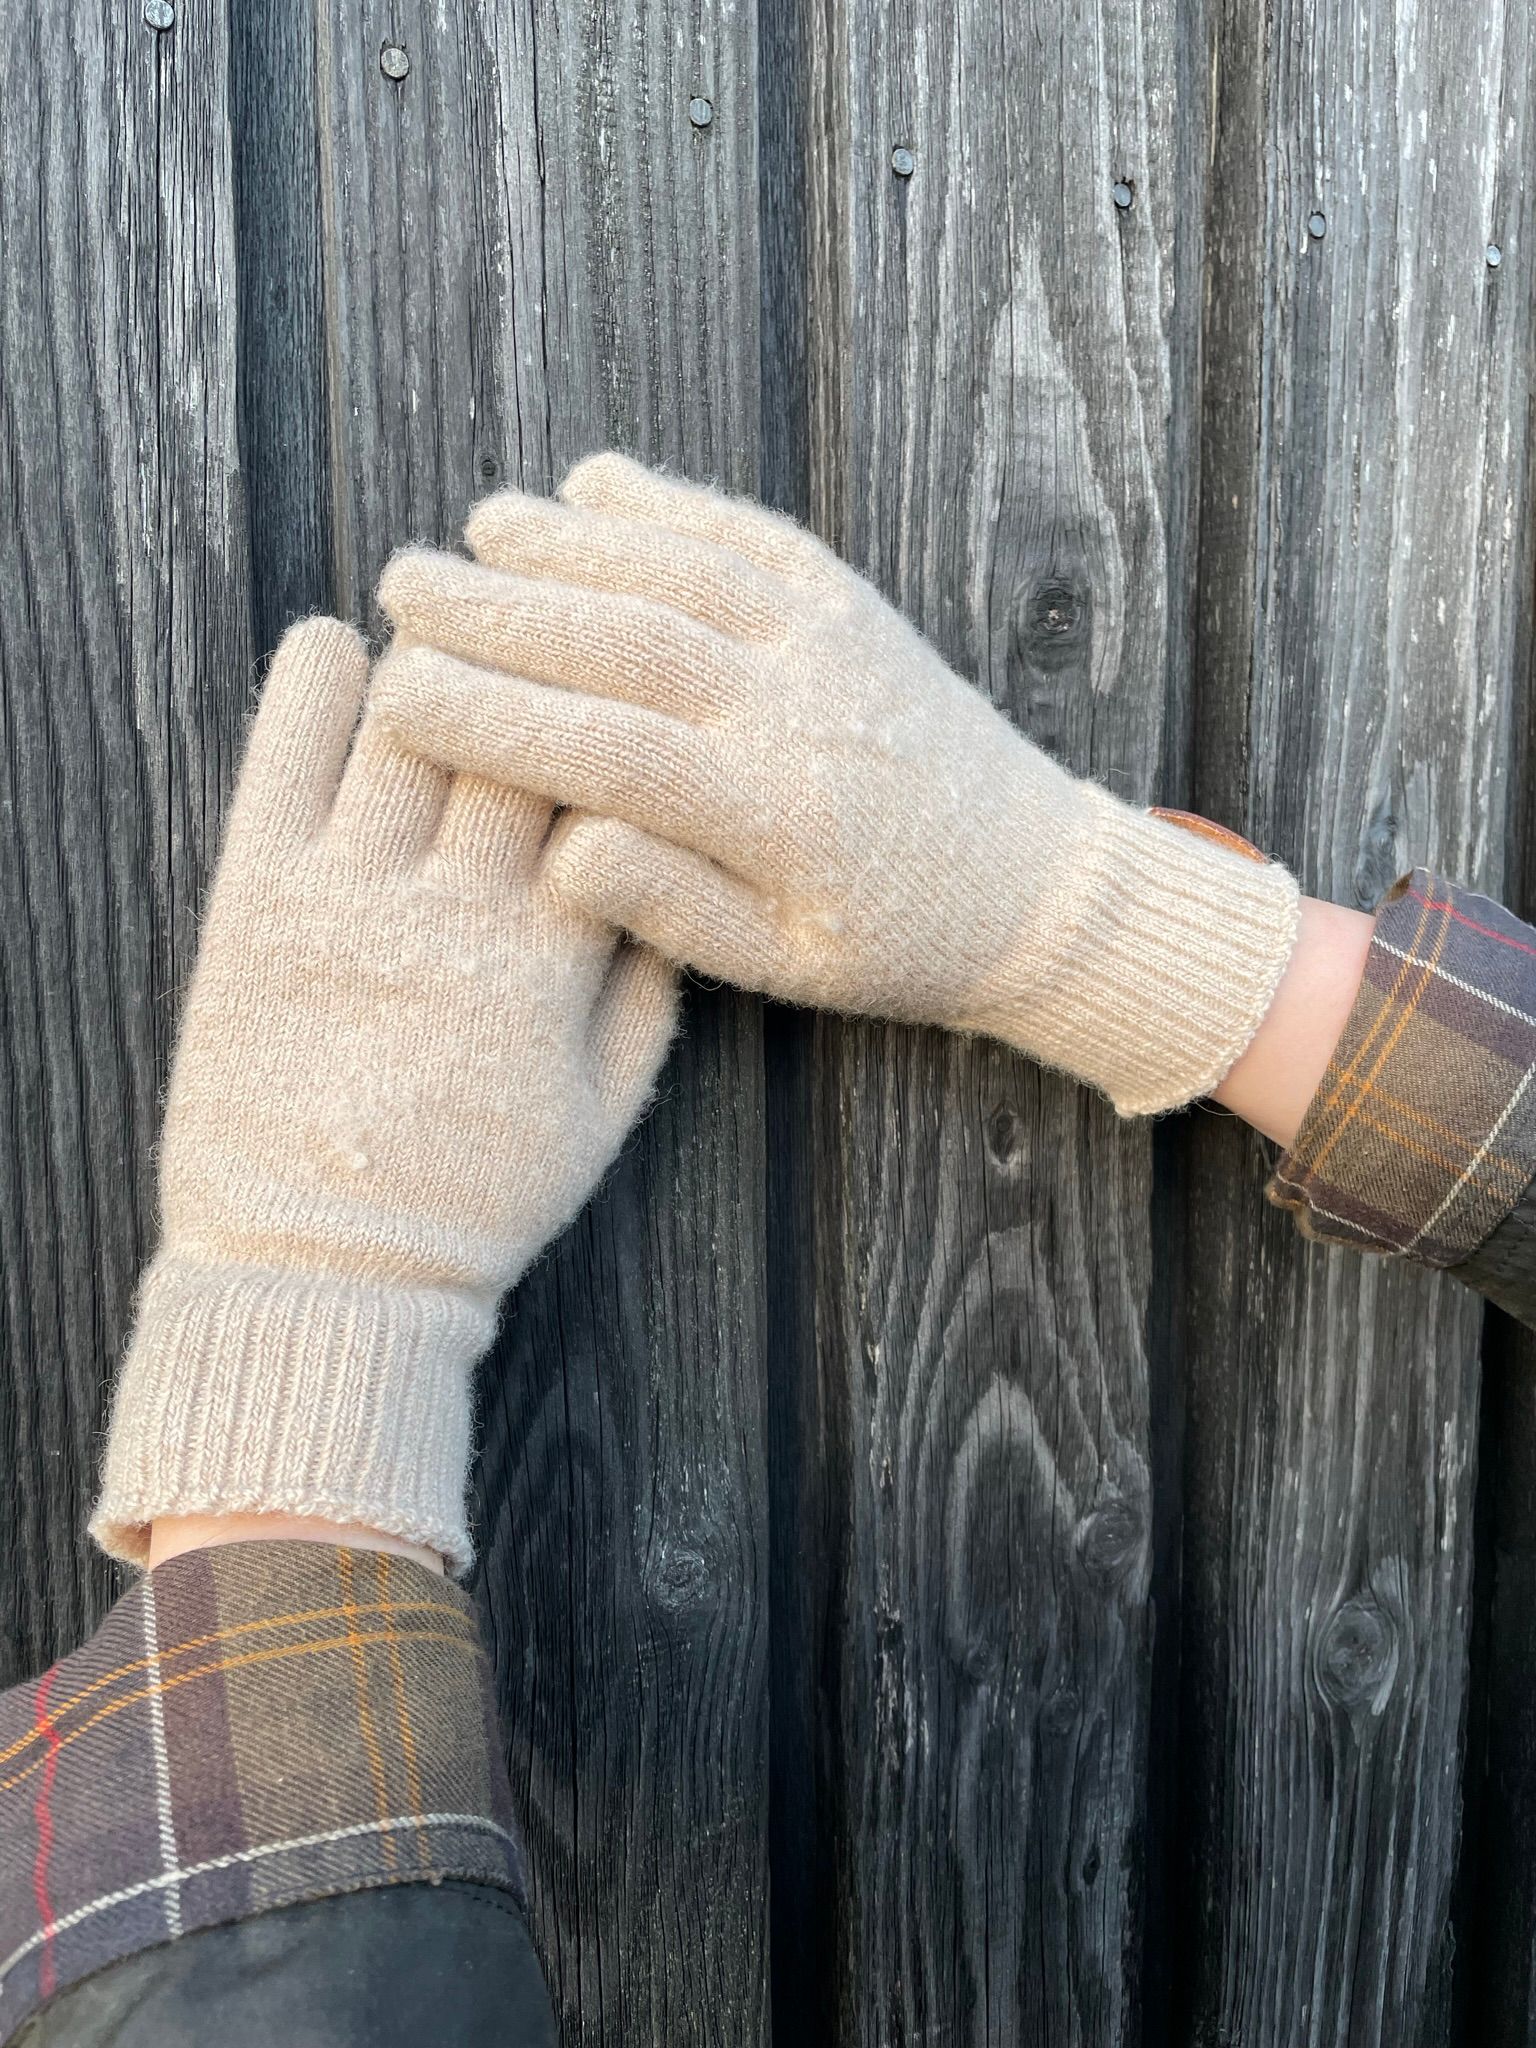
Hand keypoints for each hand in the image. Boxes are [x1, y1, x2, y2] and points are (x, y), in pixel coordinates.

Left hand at [93, 618, 676, 1572]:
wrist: (326, 1275)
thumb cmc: (477, 1199)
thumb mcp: (603, 1114)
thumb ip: (648, 990)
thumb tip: (665, 868)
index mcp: (552, 963)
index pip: (600, 791)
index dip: (612, 713)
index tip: (622, 659)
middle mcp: (457, 916)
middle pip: (506, 741)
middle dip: (524, 654)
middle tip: (526, 591)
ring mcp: (348, 906)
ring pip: (400, 735)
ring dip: (424, 651)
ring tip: (435, 596)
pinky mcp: (255, 911)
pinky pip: (277, 771)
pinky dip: (300, 693)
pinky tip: (326, 642)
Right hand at [373, 455, 1298, 1117]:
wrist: (1030, 882)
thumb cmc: (892, 941)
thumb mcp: (787, 969)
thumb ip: (675, 911)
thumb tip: (564, 851)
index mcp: (776, 817)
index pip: (606, 752)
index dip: (494, 719)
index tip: (399, 697)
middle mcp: (799, 711)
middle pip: (626, 639)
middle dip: (502, 608)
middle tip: (401, 587)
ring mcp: (829, 640)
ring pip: (680, 568)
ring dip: (570, 541)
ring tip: (474, 529)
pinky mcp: (850, 601)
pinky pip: (748, 532)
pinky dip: (666, 501)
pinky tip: (591, 486)